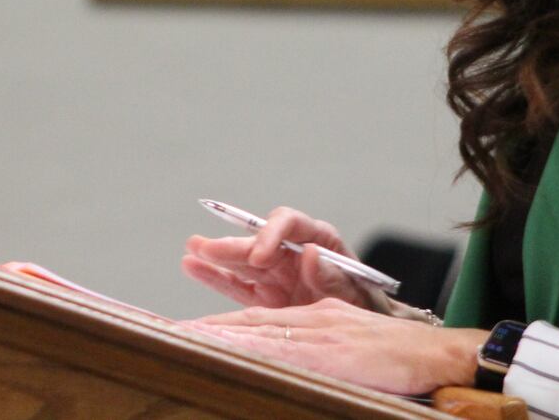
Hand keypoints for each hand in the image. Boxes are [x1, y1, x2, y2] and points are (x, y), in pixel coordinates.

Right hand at [182, 206, 371, 308]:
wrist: (366, 335)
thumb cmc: (366, 307)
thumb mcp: (357, 292)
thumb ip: (333, 276)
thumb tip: (309, 253)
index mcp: (319, 240)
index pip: (290, 224)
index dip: (271, 235)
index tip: (259, 255)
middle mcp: (291, 252)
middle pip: (258, 241)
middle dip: (233, 245)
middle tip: (207, 247)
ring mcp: (275, 273)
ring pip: (241, 260)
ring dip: (216, 254)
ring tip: (192, 249)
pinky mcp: (264, 295)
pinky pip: (236, 284)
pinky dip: (214, 276)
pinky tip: (192, 266)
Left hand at [185, 298, 487, 396]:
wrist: (432, 352)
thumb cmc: (393, 354)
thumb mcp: (347, 339)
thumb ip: (314, 340)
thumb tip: (282, 354)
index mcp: (312, 317)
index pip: (256, 320)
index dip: (219, 325)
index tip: (185, 332)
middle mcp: (308, 318)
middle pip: (247, 321)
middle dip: (206, 326)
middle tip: (165, 332)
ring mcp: (316, 332)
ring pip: (256, 329)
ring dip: (218, 334)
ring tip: (182, 337)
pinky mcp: (327, 349)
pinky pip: (280, 346)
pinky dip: (250, 347)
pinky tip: (227, 348)